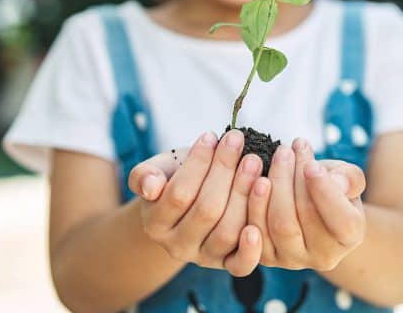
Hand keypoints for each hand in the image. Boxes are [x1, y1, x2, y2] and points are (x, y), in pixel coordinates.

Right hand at [127, 130, 262, 275]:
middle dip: (224, 171)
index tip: (211, 136)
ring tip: (253, 162)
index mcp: (156, 224)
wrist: (193, 196)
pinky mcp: (228, 263)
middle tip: (238, 142)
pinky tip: (257, 226)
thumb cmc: (177, 177)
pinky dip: (250, 250)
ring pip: (226, 232)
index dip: (197, 164)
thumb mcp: (157, 170)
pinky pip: (240, 266)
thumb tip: (150, 186)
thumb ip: (145, 175)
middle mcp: (177, 246)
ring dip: (244, 194)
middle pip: (206, 211)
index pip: (179, 194)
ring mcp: (204, 257)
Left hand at [248, 139, 366, 270]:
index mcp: (350, 237)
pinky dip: (252, 202)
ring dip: (271, 186)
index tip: (311, 165)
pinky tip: (254, 178)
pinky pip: (254, 232)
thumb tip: (335, 181)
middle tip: (284, 150)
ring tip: (270, 160)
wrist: (310, 204)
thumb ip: (349, 177)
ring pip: (277, 225)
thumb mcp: (347, 177)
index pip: (342, 221)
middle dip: (289, 178)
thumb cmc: (331, 186)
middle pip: (304, 217)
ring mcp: (293, 259)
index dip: (325, 192)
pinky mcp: (267, 257)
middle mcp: (323, 255)